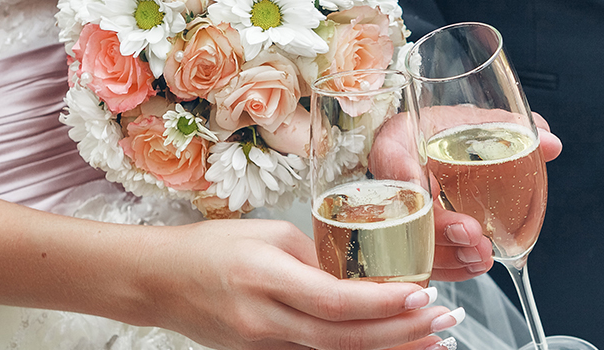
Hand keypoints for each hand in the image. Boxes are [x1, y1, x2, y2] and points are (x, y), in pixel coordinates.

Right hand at [139, 219, 461, 349]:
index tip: (424, 294)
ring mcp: (262, 346)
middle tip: (447, 321)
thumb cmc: (210, 248)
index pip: (336, 301)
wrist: (156, 282)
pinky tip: (390, 349)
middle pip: (345, 338)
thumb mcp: (267, 235)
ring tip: (434, 342)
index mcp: (265, 277)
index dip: (384, 303)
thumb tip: (366, 273)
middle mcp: (264, 319)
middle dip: (403, 333)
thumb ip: (317, 257)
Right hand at [370, 106, 562, 280]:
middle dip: (440, 228)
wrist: (428, 146)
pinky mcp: (407, 239)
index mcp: (399, 142)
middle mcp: (390, 181)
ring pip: (410, 244)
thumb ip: (509, 129)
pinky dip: (449, 268)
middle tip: (473, 233)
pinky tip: (474, 266)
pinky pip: (421, 261)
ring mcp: (394, 216)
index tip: (431, 190)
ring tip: (482, 255)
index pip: (391, 157)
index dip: (406, 176)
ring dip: (447, 254)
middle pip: (403, 211)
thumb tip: (551, 143)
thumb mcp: (473, 121)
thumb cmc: (445, 131)